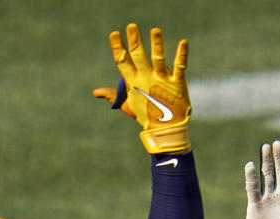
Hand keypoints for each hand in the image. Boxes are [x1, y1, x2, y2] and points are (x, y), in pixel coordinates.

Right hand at [92, 23, 190, 154]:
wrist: (166, 131)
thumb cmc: (147, 117)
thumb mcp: (127, 105)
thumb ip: (112, 95)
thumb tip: (95, 92)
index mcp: (134, 83)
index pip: (123, 62)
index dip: (118, 47)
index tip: (115, 34)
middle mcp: (147, 80)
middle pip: (139, 57)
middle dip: (135, 41)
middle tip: (132, 26)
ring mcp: (162, 80)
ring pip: (158, 59)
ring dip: (157, 44)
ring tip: (155, 30)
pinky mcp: (177, 83)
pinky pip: (180, 66)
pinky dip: (182, 55)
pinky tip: (183, 42)